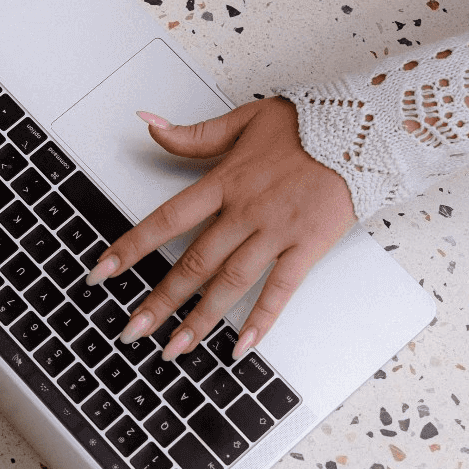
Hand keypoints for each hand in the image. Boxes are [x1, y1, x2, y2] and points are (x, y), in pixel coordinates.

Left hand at [88, 98, 355, 360]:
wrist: (367, 129)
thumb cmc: (306, 125)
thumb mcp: (242, 120)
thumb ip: (192, 134)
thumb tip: (148, 123)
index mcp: (224, 182)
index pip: (166, 219)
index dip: (131, 247)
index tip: (102, 272)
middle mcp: (246, 212)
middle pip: (194, 262)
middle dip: (159, 300)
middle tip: (132, 330)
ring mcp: (277, 232)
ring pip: (230, 282)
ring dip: (200, 319)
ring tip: (175, 348)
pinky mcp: (309, 246)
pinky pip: (281, 289)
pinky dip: (261, 319)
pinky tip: (241, 347)